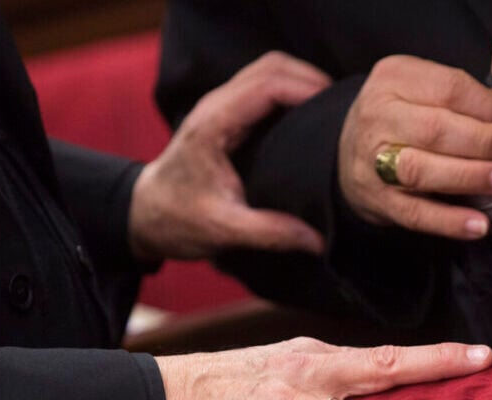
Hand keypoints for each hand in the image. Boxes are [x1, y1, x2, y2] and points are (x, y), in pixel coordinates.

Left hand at [128, 52, 331, 260]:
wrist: (146, 215)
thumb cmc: (177, 220)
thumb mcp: (224, 231)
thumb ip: (272, 233)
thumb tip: (319, 241)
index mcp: (213, 126)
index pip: (267, 85)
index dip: (307, 89)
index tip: (339, 110)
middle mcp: (215, 106)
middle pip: (272, 66)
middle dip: (312, 78)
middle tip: (344, 109)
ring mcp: (220, 105)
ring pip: (269, 69)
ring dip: (303, 80)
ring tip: (333, 110)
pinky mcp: (227, 112)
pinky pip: (264, 84)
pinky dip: (291, 89)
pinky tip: (312, 115)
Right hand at [154, 337, 491, 399]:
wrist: (161, 396)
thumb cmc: (225, 382)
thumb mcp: (279, 362)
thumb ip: (324, 371)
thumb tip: (368, 381)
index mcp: (317, 354)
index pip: (386, 353)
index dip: (435, 354)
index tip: (482, 354)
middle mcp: (311, 373)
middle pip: (385, 369)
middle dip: (437, 368)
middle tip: (485, 372)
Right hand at [339, 55, 491, 239]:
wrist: (347, 152)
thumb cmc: (402, 117)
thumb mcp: (425, 89)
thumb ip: (469, 96)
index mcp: (393, 80)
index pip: (449, 89)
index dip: (489, 107)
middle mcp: (377, 118)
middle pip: (435, 129)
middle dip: (484, 141)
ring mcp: (373, 162)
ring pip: (422, 170)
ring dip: (469, 176)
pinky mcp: (378, 200)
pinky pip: (415, 213)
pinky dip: (448, 221)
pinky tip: (478, 224)